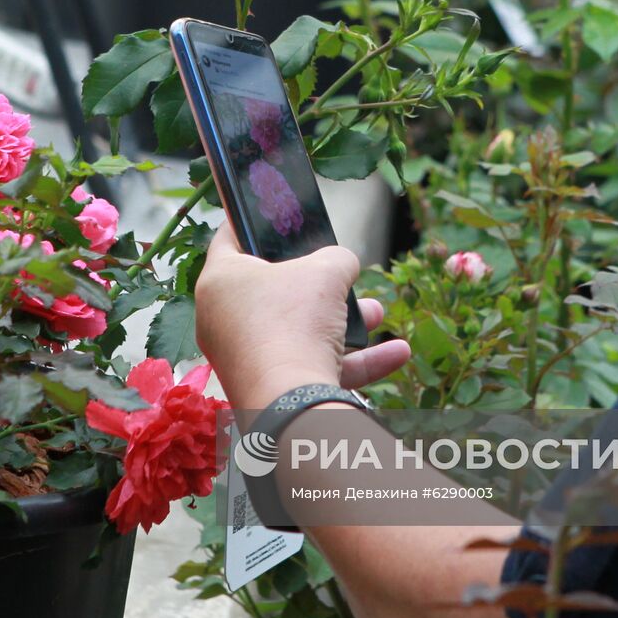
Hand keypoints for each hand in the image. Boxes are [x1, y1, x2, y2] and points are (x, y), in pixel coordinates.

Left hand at [195, 222, 410, 409]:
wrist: (291, 405)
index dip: (254, 221)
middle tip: (336, 272)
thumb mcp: (326, 272)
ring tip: (375, 313)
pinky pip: (313, 366)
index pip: (231, 237)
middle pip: (272, 290)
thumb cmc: (294, 323)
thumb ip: (337, 258)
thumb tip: (342, 264)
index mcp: (220, 281)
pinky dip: (353, 360)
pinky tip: (397, 352)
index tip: (274, 213)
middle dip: (317, 283)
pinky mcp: (269, 388)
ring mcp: (245, 357)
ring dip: (343, 324)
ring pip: (298, 331)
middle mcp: (223, 319)